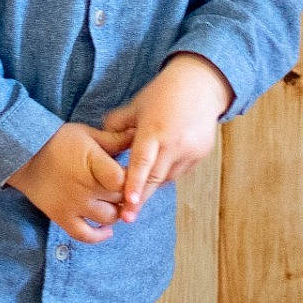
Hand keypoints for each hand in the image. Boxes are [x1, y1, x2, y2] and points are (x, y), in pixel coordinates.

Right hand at [3, 122, 130, 242]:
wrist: (24, 154)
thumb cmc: (58, 141)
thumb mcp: (88, 134)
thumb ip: (115, 139)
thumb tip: (138, 136)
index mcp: (93, 164)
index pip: (123, 180)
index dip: (133, 180)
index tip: (134, 175)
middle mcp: (85, 187)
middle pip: (119, 199)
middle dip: (127, 194)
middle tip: (126, 187)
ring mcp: (73, 205)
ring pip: (108, 217)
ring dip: (116, 212)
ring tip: (115, 203)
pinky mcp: (62, 217)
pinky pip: (84, 235)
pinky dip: (98, 236)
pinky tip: (107, 230)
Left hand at [100, 53, 232, 221]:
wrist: (201, 86)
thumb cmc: (163, 93)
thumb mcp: (136, 105)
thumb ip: (117, 125)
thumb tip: (102, 141)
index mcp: (154, 131)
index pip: (142, 163)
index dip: (134, 184)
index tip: (128, 203)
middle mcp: (174, 144)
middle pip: (154, 179)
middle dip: (140, 199)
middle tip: (126, 217)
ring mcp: (190, 151)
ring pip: (166, 178)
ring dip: (152, 186)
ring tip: (137, 193)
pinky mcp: (200, 155)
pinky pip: (179, 172)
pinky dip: (166, 174)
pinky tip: (159, 168)